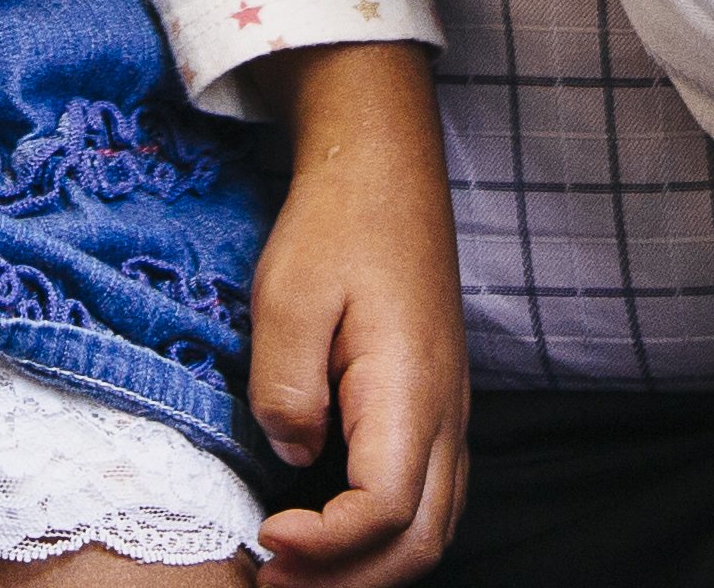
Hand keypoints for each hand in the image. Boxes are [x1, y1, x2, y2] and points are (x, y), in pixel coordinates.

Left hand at [244, 46, 462, 581]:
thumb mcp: (287, 295)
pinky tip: (334, 538)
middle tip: (273, 585)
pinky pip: (430, 499)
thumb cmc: (336, 224)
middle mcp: (445, 417)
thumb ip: (286, 387)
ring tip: (298, 575)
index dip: (326, 547)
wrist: (383, 168)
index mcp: (410, 393)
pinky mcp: (435, 408)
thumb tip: (293, 459)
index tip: (265, 538)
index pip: (384, 511)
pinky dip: (388, 539)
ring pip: (433, 529)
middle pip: (419, 543)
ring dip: (371, 569)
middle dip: (348, 582)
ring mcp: (448, 415)